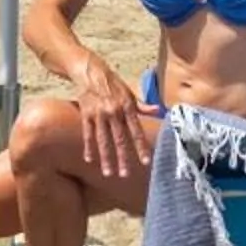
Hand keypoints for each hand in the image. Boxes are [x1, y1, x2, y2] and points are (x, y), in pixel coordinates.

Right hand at [73, 61, 158, 181]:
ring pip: (103, 140)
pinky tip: (90, 160)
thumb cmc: (113, 84)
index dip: (141, 147)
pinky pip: (88, 134)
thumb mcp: (130, 92)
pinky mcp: (86, 114)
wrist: (91, 71)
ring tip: (108, 173)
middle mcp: (114, 111)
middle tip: (126, 174)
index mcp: (127, 106)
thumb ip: (143, 105)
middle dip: (123, 158)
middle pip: (119, 139)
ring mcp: (99, 114)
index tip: (146, 162)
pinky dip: (88, 147)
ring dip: (106, 158)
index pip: (136, 131)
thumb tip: (159, 111)